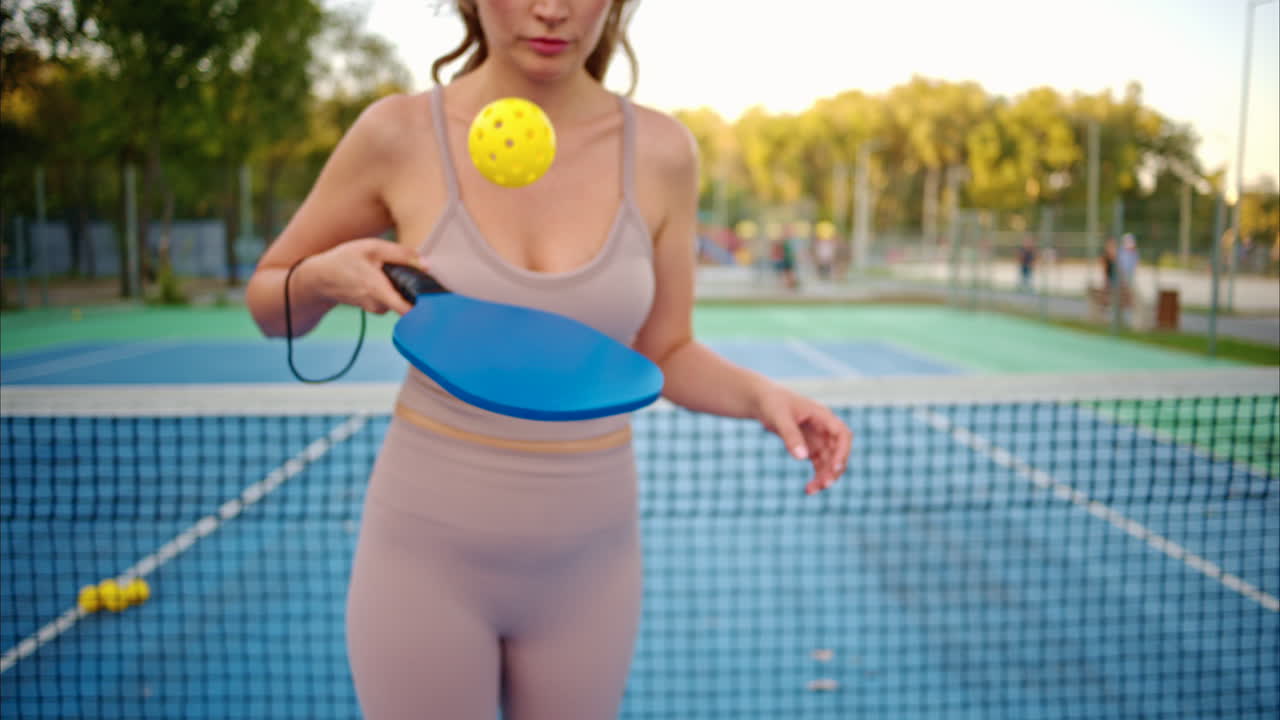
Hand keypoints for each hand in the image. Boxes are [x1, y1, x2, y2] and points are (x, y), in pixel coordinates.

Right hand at [299, 238, 424, 315]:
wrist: (319, 277)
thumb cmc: (345, 260)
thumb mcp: (372, 248)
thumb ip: (401, 254)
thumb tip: (427, 264)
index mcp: (379, 291)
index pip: (407, 311)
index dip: (425, 309)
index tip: (438, 302)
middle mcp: (378, 305)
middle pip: (408, 301)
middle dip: (413, 289)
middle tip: (416, 275)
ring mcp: (375, 309)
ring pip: (399, 298)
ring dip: (400, 286)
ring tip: (390, 272)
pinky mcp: (374, 307)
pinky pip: (391, 299)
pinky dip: (392, 289)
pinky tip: (383, 278)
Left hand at [753, 382, 852, 494]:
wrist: (763, 402)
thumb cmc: (773, 403)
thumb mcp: (779, 417)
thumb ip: (790, 435)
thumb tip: (802, 458)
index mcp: (822, 416)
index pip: (842, 434)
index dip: (842, 451)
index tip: (835, 467)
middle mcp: (824, 428)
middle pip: (838, 452)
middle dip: (834, 469)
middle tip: (824, 484)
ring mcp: (819, 439)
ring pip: (830, 462)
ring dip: (825, 477)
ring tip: (811, 490)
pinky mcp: (810, 447)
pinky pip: (819, 465)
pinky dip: (817, 477)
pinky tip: (808, 489)